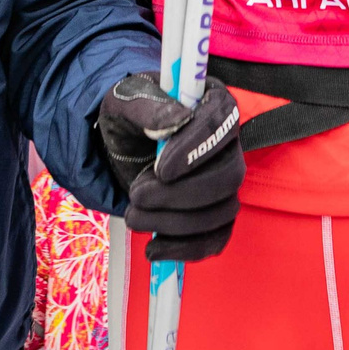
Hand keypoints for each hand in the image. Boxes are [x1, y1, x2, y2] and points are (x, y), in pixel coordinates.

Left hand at [96, 73, 243, 261]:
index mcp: (212, 103)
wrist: (120, 146)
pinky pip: (216, 239)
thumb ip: (146, 104)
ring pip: (222, 212)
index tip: (161, 170)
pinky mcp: (215, 213)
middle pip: (229, 176)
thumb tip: (178, 118)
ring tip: (134, 216)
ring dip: (174, 223)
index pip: (222, 124)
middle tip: (137, 196)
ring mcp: (224, 181)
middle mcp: (227, 143)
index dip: (196, 150)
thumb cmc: (127, 116)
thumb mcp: (123, 100)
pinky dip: (185, 249)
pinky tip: (154, 249)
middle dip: (181, 195)